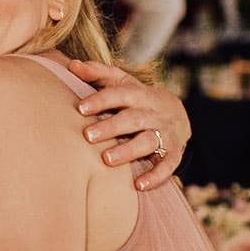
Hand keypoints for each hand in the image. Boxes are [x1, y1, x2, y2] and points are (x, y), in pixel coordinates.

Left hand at [69, 59, 189, 189]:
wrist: (177, 115)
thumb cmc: (137, 99)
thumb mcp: (122, 83)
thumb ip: (98, 74)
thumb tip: (72, 65)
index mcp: (140, 94)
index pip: (121, 94)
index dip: (102, 99)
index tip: (81, 108)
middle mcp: (154, 113)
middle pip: (133, 119)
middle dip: (111, 127)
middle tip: (88, 136)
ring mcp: (166, 133)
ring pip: (148, 141)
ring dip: (128, 151)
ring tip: (106, 160)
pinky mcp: (174, 153)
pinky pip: (167, 165)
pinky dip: (155, 175)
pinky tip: (138, 185)